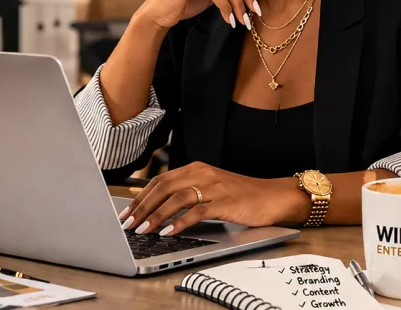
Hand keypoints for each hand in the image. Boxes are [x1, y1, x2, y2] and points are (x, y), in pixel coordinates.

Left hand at [119, 162, 306, 235]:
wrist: (273, 197)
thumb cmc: (242, 196)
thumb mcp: (211, 189)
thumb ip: (189, 193)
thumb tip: (159, 209)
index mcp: (196, 168)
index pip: (160, 181)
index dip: (141, 197)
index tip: (127, 212)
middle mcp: (202, 174)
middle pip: (163, 187)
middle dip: (142, 207)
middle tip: (128, 223)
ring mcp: (214, 187)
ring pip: (176, 198)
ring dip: (156, 215)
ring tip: (143, 230)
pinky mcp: (224, 202)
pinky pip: (197, 212)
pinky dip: (179, 222)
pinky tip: (168, 232)